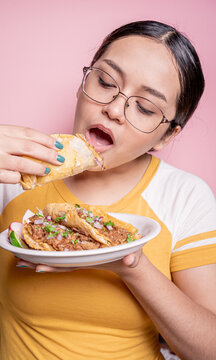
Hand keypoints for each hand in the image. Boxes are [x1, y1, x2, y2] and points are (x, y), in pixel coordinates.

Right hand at [0, 124, 63, 183]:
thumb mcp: (0, 137)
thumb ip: (14, 140)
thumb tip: (41, 149)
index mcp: (2, 131)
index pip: (28, 133)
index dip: (46, 139)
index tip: (58, 146)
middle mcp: (0, 143)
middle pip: (29, 147)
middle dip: (48, 154)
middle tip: (60, 160)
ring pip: (23, 164)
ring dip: (38, 168)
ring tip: (47, 171)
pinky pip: (12, 177)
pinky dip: (19, 178)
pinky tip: (22, 178)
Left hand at [16, 249, 143, 275]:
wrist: (128, 259)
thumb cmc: (130, 257)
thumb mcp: (133, 258)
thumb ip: (131, 259)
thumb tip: (130, 261)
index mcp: (92, 259)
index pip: (71, 264)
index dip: (54, 266)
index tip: (38, 268)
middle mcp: (82, 257)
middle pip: (58, 260)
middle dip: (39, 260)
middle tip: (18, 259)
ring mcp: (80, 252)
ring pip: (58, 254)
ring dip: (40, 252)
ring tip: (20, 252)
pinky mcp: (81, 246)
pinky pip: (63, 246)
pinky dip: (50, 244)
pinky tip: (37, 241)